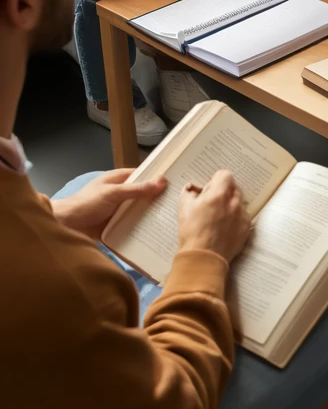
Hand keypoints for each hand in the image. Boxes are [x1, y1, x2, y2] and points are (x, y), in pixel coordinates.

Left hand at [52, 169, 167, 238]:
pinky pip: (132, 226)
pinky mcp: (116, 226)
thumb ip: (137, 189)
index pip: (144, 175)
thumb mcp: (113, 194)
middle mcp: (121, 194)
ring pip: (140, 211)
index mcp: (119, 179)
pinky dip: (142, 229)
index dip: (158, 177)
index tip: (178, 179)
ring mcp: (118, 211)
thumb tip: (163, 180)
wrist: (64, 228)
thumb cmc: (86, 204)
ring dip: (152, 215)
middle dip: (159, 198)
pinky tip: (157, 233)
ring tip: (175, 219)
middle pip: (144, 194)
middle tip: (181, 201)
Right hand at [177, 169, 251, 262]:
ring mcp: (242, 214)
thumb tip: (191, 188)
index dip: (216, 180)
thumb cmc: (192, 232)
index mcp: (219, 193)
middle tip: (212, 203)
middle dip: (223, 191)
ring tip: (218, 216)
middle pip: (233, 187)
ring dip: (230, 204)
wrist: (203, 258)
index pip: (224, 174)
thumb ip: (189, 193)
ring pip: (239, 201)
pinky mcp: (246, 226)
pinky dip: (235, 217)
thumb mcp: (184, 208)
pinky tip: (224, 227)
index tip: (210, 189)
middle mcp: (234, 201)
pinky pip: (243, 215)